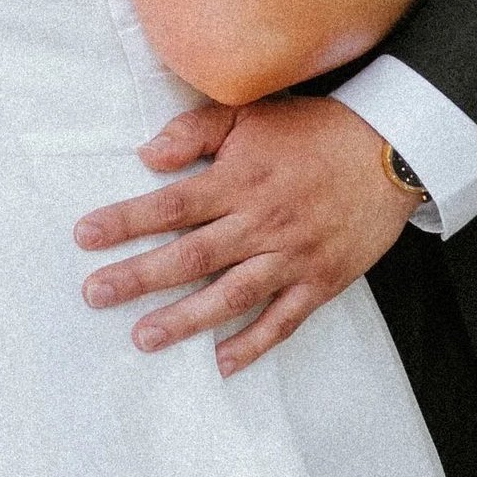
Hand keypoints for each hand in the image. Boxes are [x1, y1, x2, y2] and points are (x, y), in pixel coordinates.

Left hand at [75, 94, 411, 371]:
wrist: (391, 148)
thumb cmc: (314, 130)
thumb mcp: (252, 114)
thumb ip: (196, 132)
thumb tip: (146, 156)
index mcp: (240, 179)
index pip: (171, 205)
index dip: (126, 221)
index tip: (85, 236)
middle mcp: (262, 222)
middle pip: (191, 256)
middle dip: (139, 277)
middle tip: (96, 295)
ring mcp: (292, 256)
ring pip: (231, 295)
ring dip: (186, 320)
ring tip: (144, 338)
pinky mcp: (320, 280)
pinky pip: (283, 320)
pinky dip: (253, 344)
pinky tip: (221, 363)